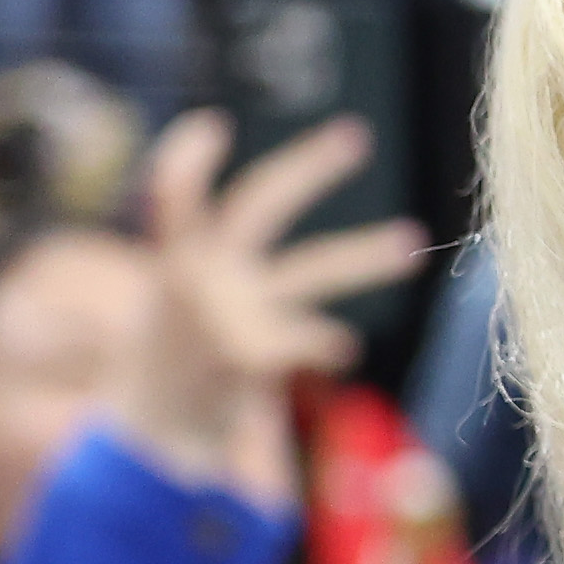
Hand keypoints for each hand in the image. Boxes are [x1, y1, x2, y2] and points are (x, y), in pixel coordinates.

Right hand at [108, 112, 425, 485]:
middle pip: (259, 206)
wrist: (149, 440)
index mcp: (176, 263)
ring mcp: (226, 316)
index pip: (174, 198)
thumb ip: (204, 272)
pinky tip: (340, 346)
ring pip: (310, 270)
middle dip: (307, 169)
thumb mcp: (169, 308)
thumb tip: (239, 242)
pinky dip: (323, 341)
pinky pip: (304, 339)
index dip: (187, 161)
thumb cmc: (169, 364)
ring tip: (413, 242)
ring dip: (364, 255)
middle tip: (356, 134)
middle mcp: (202, 278)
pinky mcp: (246, 358)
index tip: (211, 124)